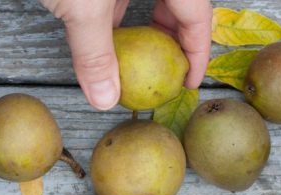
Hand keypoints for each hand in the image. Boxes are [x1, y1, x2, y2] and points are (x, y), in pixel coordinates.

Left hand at [41, 0, 212, 109]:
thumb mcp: (82, 8)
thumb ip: (95, 55)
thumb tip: (104, 99)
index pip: (197, 13)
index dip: (198, 52)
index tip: (191, 81)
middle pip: (178, 1)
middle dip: (172, 38)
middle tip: (165, 72)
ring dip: (141, 27)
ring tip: (134, 60)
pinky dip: (115, 12)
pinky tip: (104, 33)